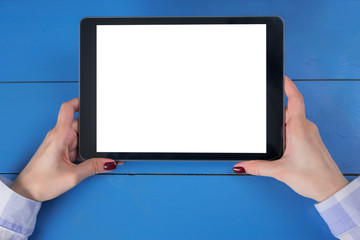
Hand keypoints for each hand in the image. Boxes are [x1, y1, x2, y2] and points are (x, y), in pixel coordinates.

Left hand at [10, 98, 121, 201]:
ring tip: (99, 156)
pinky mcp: (61, 150)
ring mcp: (60, 143)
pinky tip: (92, 160)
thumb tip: (110, 162)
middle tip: (106, 142)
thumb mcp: (73, 176)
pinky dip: (86, 152)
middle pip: (82, 125)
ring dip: (91, 145)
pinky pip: (78, 146)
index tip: (94, 102)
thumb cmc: (41, 182)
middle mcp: (59, 136)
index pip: (69, 108)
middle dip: (95, 133)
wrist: (27, 192)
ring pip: (82, 137)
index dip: (81, 101)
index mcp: (59, 135)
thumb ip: (93, 167)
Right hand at [233, 76, 348, 201]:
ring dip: (281, 122)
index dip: (288, 86)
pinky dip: (287, 129)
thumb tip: (241, 164)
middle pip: (289, 109)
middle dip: (276, 109)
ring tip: (271, 132)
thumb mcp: (280, 172)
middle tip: (263, 110)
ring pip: (293, 119)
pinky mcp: (311, 140)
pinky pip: (298, 128)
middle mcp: (306, 128)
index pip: (294, 100)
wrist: (331, 189)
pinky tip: (281, 142)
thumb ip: (258, 167)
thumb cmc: (313, 178)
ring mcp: (310, 134)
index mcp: (298, 129)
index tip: (282, 77)